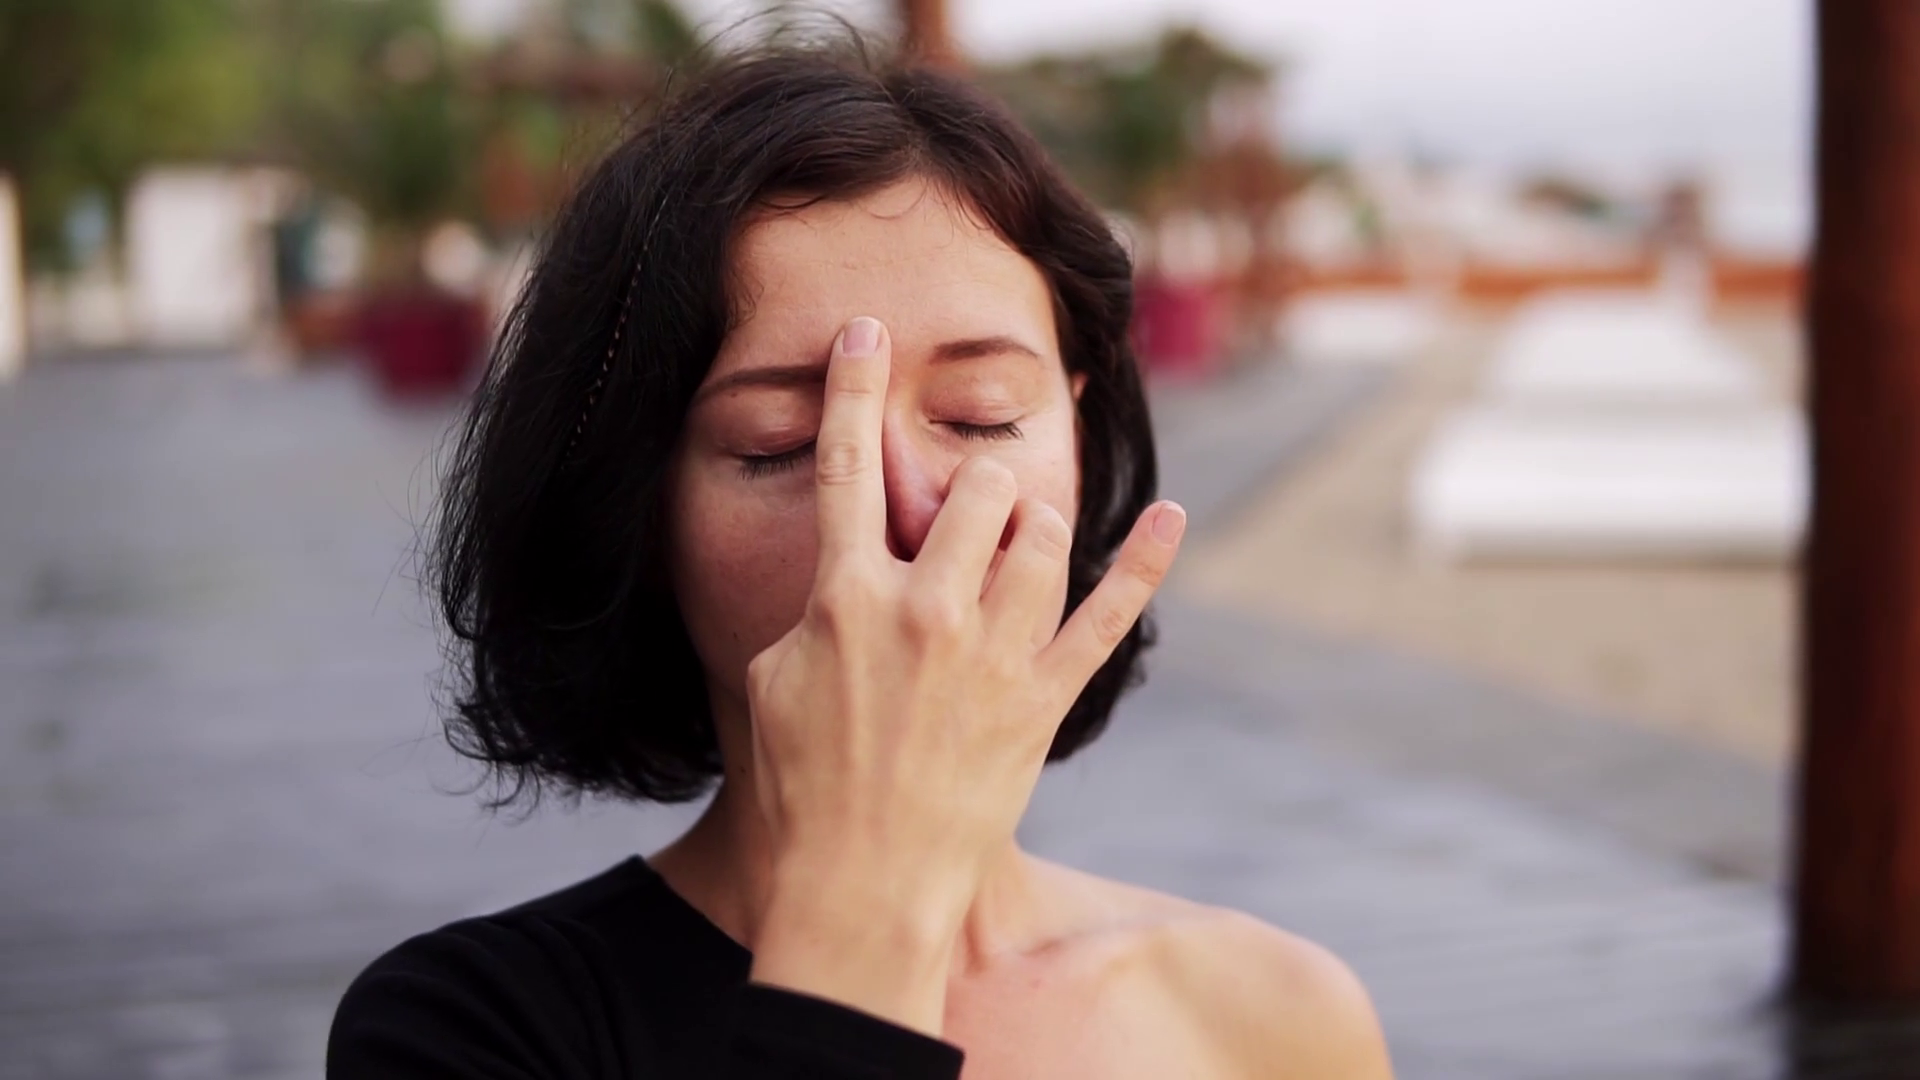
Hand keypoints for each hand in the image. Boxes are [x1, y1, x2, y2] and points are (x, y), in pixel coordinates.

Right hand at [745, 315, 1185, 1033]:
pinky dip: (1145, 564)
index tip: (866, 332)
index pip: (846, 466)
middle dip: (973, 482)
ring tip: (1015, 536)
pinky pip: (1108, 617)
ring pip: (1041, 535)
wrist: (858, 888)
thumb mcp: (770, 679)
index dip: (852, 388)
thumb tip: (849, 562)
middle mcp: (927, 611)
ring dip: (1030, 519)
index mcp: (846, 597)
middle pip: (973, 490)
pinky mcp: (1042, 700)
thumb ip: (814, 605)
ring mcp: (994, 655)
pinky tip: (1170, 519)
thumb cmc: (799, 789)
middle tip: (964, 507)